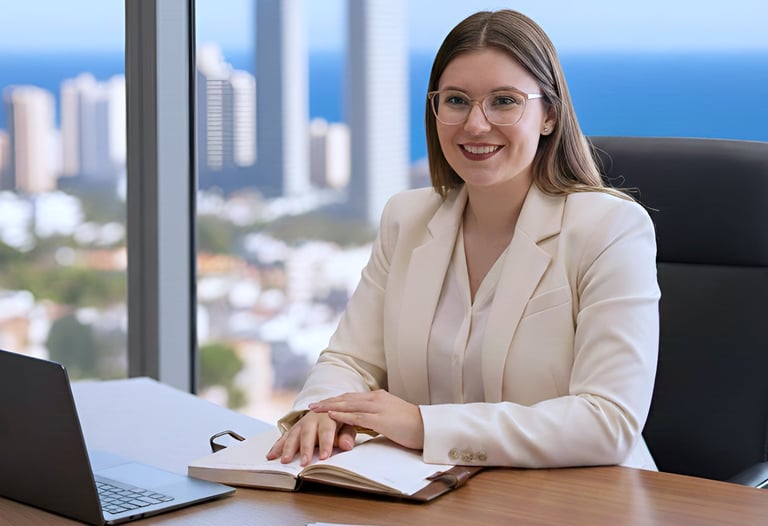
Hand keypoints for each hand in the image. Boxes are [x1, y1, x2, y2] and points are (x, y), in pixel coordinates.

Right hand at [266, 411, 356, 466]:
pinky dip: (277, 447)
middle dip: (305, 449)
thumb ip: (347, 436)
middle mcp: (311, 419)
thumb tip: (347, 446)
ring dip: (288, 448)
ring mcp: (300, 423)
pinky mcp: (293, 429)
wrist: (328, 407)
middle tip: (304, 463)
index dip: (326, 443)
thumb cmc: (339, 420)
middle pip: (307, 434)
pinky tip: (270, 456)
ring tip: (284, 461)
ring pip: (293, 435)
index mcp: (327, 417)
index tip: (324, 457)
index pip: (326, 430)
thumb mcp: (347, 425)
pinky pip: (284, 437)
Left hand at [309, 390, 424, 449]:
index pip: (351, 397)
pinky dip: (342, 415)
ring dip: (329, 407)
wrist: (428, 427)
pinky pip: (357, 416)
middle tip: (312, 406)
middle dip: (328, 401)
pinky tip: (331, 416)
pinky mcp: (381, 419)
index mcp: (378, 397)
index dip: (335, 399)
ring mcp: (378, 408)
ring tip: (315, 410)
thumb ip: (375, 417)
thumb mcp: (390, 417)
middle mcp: (376, 398)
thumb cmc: (412, 425)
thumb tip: (361, 423)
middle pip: (346, 398)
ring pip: (348, 405)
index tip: (322, 403)